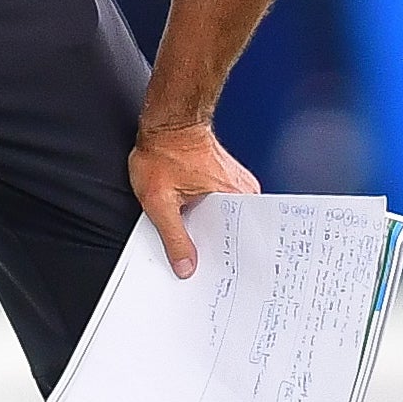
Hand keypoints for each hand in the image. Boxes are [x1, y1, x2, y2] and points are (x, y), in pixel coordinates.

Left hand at [129, 121, 259, 277]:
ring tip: (200, 250)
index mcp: (234, 196)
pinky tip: (198, 229)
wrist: (167, 123)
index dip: (229, 262)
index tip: (221, 278)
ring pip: (228, 222)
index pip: (241, 239)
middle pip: (234, 233)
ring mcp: (237, 186)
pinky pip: (224, 210)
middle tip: (206, 269)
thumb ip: (174, 237)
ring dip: (214, 235)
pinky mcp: (228, 182)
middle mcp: (243, 191)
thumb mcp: (159, 201)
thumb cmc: (164, 151)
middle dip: (219, 252)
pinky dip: (211, 220)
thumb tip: (186, 266)